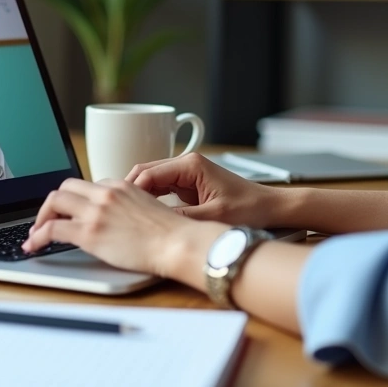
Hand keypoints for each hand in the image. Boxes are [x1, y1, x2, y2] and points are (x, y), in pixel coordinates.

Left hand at [21, 178, 224, 277]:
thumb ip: (129, 208)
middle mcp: (105, 193)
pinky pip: (52, 229)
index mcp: (121, 186)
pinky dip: (37, 237)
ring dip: (41, 217)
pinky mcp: (88, 232)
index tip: (70, 211)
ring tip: (36, 233)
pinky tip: (33, 245)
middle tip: (48, 219)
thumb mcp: (149, 209)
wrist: (178, 243)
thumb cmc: (172, 234)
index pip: (88, 186)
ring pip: (54, 201)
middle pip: (65, 187)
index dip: (75, 200)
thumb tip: (118, 221)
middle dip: (53, 203)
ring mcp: (95, 211)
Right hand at [127, 153, 285, 226]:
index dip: (132, 190)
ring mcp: (187, 173)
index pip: (149, 173)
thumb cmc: (249, 208)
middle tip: (116, 211)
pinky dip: (151, 199)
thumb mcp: (213, 216)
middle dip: (130, 190)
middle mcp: (187, 164)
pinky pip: (161, 188)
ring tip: (125, 214)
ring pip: (151, 180)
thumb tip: (154, 222)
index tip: (120, 207)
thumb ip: (182, 217)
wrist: (270, 207)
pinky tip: (142, 213)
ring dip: (139, 195)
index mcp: (191, 165)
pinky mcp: (189, 183)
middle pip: (146, 172)